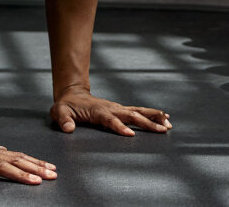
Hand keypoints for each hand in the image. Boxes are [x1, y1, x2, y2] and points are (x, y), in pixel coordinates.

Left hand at [50, 87, 171, 135]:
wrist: (72, 94)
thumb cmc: (66, 105)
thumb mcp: (59, 112)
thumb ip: (63, 120)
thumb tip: (68, 129)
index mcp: (97, 111)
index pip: (110, 120)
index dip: (119, 127)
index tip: (130, 135)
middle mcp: (111, 108)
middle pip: (131, 115)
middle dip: (147, 123)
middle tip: (163, 129)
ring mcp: (117, 108)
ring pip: (138, 112)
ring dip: (154, 118)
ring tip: (169, 124)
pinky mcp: (120, 110)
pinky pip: (138, 112)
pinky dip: (152, 115)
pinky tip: (165, 119)